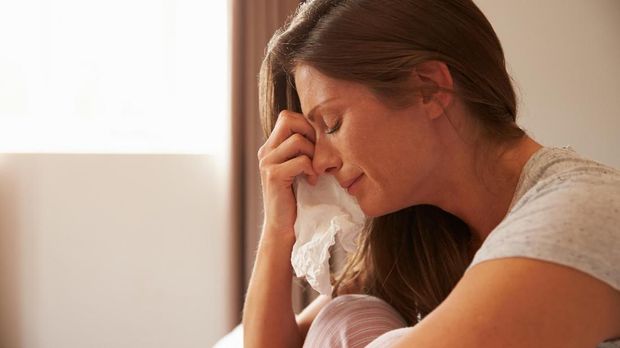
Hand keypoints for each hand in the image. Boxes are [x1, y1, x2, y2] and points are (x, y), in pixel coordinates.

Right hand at [257, 110, 317, 241]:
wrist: (284, 227)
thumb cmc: (297, 198)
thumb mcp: (299, 169)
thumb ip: (303, 150)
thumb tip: (325, 131)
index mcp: (271, 147)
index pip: (287, 117)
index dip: (306, 124)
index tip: (316, 145)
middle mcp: (266, 151)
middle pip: (288, 119)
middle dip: (309, 133)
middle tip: (317, 154)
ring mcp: (267, 163)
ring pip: (297, 140)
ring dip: (313, 154)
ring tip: (315, 171)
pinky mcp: (273, 176)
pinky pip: (301, 160)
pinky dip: (311, 170)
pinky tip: (311, 181)